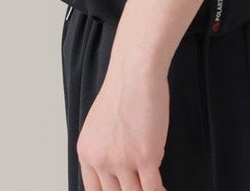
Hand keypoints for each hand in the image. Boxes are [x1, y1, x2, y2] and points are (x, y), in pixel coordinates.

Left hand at [76, 54, 170, 190]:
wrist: (136, 70)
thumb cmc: (123, 88)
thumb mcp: (99, 124)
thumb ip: (103, 149)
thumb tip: (115, 170)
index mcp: (87, 152)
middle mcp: (101, 160)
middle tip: (139, 186)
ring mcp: (122, 160)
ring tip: (153, 187)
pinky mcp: (145, 157)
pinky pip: (152, 188)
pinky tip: (163, 188)